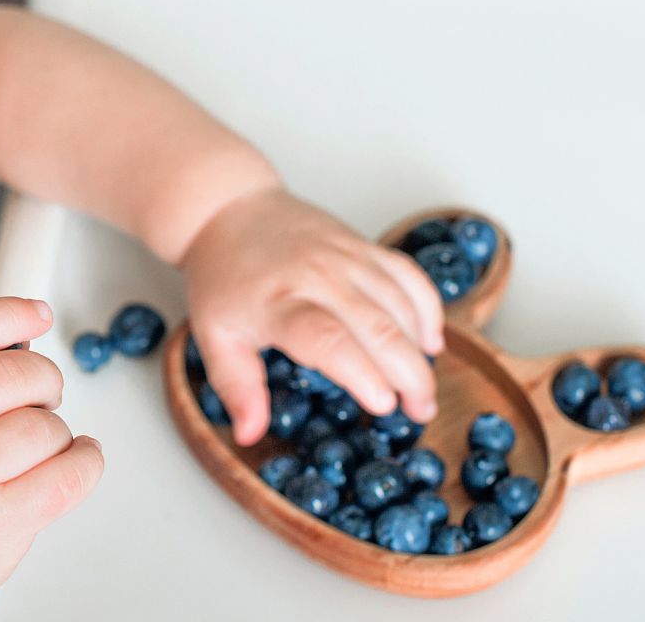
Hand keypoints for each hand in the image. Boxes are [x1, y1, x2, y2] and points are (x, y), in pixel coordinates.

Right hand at [0, 296, 103, 621]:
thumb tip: (18, 338)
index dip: (7, 312)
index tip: (37, 312)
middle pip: (13, 372)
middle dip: (43, 381)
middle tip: (42, 398)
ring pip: (44, 424)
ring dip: (56, 432)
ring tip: (39, 448)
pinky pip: (68, 472)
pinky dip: (86, 461)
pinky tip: (76, 459)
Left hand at [179, 184, 445, 446]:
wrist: (228, 209)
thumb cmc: (222, 277)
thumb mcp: (214, 336)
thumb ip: (236, 387)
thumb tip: (248, 435)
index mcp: (276, 302)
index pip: (327, 339)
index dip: (361, 373)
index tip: (383, 406)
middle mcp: (317, 275)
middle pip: (377, 325)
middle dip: (408, 374)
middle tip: (419, 412)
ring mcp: (345, 256)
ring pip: (400, 302)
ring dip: (421, 350)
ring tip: (424, 392)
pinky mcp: (363, 244)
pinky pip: (408, 275)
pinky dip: (428, 307)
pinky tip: (431, 341)